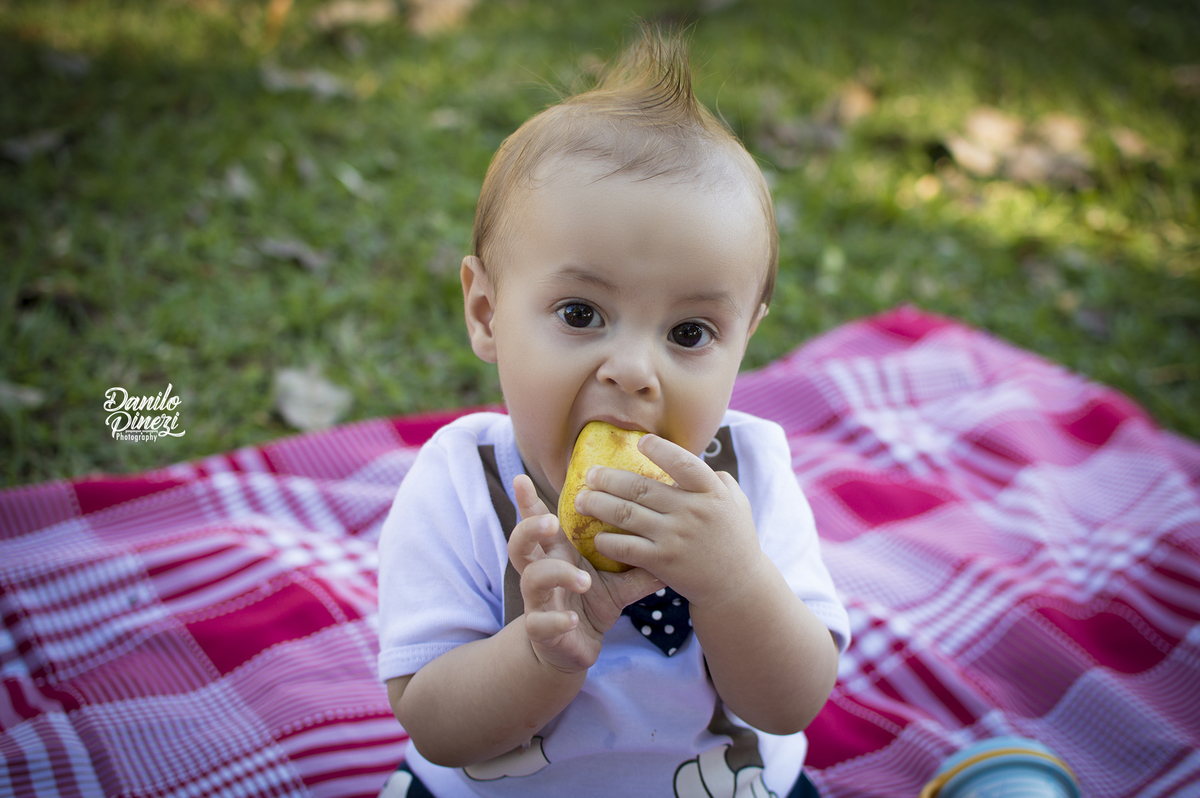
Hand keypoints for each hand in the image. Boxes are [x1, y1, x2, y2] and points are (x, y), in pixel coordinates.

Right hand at [508, 474, 664, 674]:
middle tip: (551, 522)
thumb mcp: (618, 582)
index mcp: (557, 553)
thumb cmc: (591, 603)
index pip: (538, 521)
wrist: (573, 648)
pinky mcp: (541, 630)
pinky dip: (556, 620)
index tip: (522, 478)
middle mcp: (541, 571)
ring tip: (582, 578)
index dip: (528, 501)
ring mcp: (538, 600)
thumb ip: (638, 563)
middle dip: (530, 529)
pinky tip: (571, 619)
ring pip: (531, 580)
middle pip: (520, 544)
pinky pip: (540, 622)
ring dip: (556, 575)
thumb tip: (675, 541)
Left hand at [573, 434, 767, 609]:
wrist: (737, 586)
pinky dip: (608, 541)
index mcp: (711, 492)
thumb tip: (689, 461)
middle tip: (590, 474)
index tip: (640, 441)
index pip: (683, 463)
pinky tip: (596, 536)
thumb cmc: (735, 539)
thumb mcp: (737, 503)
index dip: (660, 450)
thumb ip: (717, 479)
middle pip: (641, 488)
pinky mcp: (663, 563)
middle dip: (608, 478)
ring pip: (627, 514)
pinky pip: (627, 548)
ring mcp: (676, 538)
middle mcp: (693, 511)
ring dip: (598, 505)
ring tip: (581, 500)